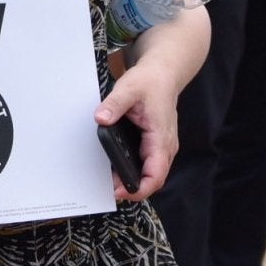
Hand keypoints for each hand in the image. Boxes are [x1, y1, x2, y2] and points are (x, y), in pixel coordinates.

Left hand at [96, 66, 180, 201]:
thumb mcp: (129, 88)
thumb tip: (100, 118)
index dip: (138, 189)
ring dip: (132, 180)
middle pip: (153, 179)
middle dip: (131, 188)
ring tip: (109, 180)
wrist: (162, 74)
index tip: (119, 192)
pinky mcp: (156, 144)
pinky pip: (148, 164)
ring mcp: (162, 146)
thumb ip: (114, 105)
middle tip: (106, 187)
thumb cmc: (150, 82)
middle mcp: (165, 146)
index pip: (155, 175)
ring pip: (151, 173)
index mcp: (161, 137)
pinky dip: (134, 170)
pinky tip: (117, 167)